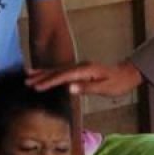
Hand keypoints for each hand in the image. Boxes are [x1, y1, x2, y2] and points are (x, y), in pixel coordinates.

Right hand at [26, 60, 142, 97]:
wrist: (127, 74)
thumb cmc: (118, 83)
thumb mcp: (105, 88)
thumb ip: (87, 88)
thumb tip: (69, 88)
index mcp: (85, 70)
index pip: (63, 76)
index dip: (49, 81)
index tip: (37, 87)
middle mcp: (80, 66)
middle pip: (57, 71)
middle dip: (41, 76)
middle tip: (26, 81)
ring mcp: (80, 67)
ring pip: (58, 69)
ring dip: (43, 73)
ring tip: (28, 75)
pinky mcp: (80, 70)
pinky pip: (62, 71)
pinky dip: (51, 73)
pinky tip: (44, 74)